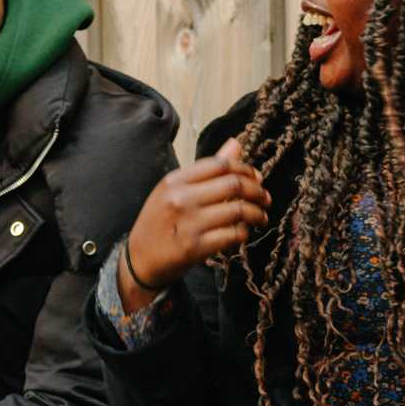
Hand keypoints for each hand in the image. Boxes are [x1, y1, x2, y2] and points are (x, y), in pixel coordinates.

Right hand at [118, 138, 270, 311]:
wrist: (139, 261)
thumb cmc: (160, 223)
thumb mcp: (175, 191)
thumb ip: (207, 170)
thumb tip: (236, 144)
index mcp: (175, 180)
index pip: (221, 164)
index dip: (246, 169)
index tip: (257, 178)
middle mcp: (181, 199)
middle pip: (234, 184)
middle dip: (257, 190)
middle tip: (265, 198)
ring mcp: (188, 223)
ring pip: (238, 210)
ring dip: (257, 214)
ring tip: (261, 217)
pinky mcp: (195, 248)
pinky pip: (233, 235)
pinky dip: (243, 233)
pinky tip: (243, 233)